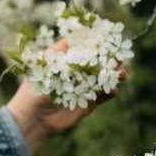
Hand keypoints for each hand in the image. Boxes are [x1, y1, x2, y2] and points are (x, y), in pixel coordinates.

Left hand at [4, 38, 126, 151]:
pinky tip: (113, 90)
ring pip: (103, 79)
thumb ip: (60, 55)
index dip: (93, 43)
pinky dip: (109, 92)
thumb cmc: (33, 90)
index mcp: (63, 62)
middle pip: (96, 63)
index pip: (81, 49)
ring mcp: (83, 88)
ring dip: (113, 75)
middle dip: (109, 60)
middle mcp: (75, 74)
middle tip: (119, 57)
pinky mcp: (87, 103)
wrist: (33, 119)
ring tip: (122, 72)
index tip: (106, 38)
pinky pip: (102, 96)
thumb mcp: (44, 69)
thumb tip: (73, 37)